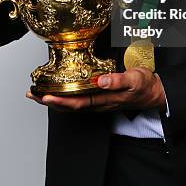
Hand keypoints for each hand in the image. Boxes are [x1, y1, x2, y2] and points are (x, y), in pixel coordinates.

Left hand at [26, 68, 166, 112]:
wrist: (153, 93)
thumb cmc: (144, 86)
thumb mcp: (135, 79)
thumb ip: (118, 80)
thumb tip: (101, 80)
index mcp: (104, 99)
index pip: (77, 103)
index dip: (60, 100)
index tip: (45, 96)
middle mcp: (98, 103)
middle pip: (69, 106)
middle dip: (49, 101)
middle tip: (32, 94)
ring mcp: (98, 102)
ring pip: (71, 103)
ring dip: (54, 99)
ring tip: (37, 93)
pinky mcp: (99, 98)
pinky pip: (77, 99)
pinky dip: (64, 95)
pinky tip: (58, 90)